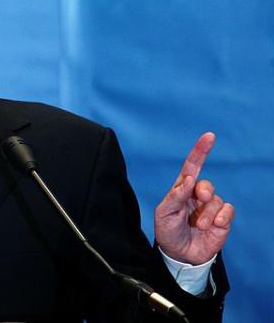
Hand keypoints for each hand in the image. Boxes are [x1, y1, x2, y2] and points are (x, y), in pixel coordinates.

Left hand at [154, 132, 233, 264]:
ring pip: (216, 199)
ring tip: (198, 225)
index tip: (209, 136)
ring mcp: (210, 208)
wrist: (180, 255)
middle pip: (206, 184)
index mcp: (181, 189)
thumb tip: (189, 179)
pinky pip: (228, 210)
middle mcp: (197, 196)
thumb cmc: (167, 231)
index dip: (200, 151)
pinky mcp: (222, 220)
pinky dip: (221, 218)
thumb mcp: (163, 213)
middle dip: (204, 191)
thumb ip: (175, 195)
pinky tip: (212, 227)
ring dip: (208, 213)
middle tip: (199, 200)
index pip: (191, 166)